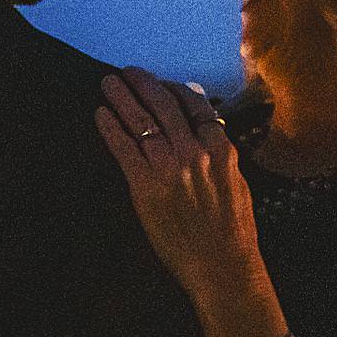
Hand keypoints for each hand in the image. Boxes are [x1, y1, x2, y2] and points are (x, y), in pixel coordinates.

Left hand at [95, 68, 266, 309]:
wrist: (221, 264)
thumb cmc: (232, 230)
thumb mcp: (235, 183)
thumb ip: (218, 154)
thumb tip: (206, 129)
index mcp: (219, 149)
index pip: (195, 106)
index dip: (174, 90)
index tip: (162, 83)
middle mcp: (193, 151)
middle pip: (164, 106)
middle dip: (144, 84)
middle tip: (129, 72)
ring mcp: (168, 166)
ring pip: (141, 120)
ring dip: (122, 98)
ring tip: (109, 83)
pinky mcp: (145, 185)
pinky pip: (124, 148)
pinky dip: (110, 128)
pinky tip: (100, 115)